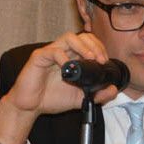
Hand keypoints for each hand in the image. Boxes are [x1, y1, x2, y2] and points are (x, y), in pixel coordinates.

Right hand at [0, 32, 118, 143]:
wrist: (30, 107)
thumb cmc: (51, 99)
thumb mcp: (80, 99)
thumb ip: (97, 95)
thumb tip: (113, 89)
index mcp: (71, 57)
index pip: (88, 42)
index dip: (99, 48)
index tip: (104, 62)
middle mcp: (62, 52)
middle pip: (81, 36)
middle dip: (94, 45)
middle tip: (100, 60)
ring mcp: (50, 53)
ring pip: (68, 37)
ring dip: (83, 46)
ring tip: (90, 59)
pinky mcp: (38, 57)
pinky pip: (53, 51)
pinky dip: (64, 57)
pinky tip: (69, 68)